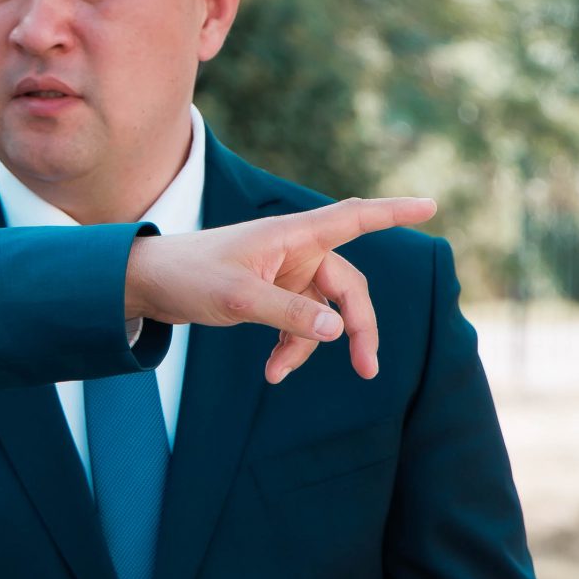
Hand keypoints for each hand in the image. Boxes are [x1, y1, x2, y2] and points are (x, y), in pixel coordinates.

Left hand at [124, 195, 437, 384]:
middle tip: (367, 369)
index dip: (394, 212)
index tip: (432, 205)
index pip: (355, 218)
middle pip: (347, 287)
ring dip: (308, 346)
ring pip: (322, 313)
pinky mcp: (272, 295)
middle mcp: (297, 250)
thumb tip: (338, 332)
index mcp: (293, 234)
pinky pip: (298, 324)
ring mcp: (286, 274)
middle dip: (357, 327)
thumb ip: (289, 314)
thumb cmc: (189, 276)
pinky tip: (272, 371)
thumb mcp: (239, 299)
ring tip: (277, 373)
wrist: (146, 285)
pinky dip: (290, 347)